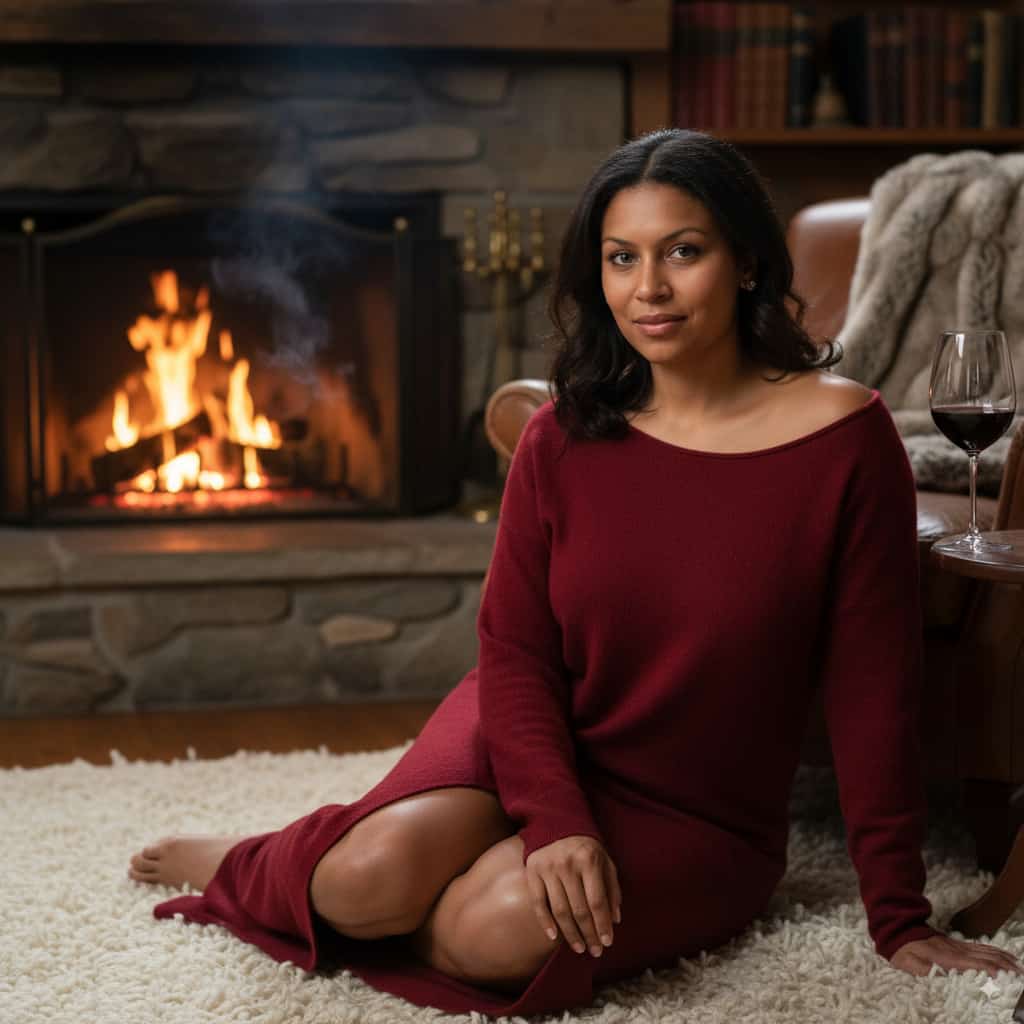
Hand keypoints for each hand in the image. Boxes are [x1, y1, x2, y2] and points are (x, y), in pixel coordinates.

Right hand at [524, 835, 621, 957]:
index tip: (607, 943)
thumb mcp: (605, 861)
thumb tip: (615, 920)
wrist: (557, 824)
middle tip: (595, 951)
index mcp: (588, 860)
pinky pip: (538, 903)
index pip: (597, 901)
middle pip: (579, 909)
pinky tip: (554, 938)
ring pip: (560, 910)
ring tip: (580, 948)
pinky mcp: (532, 871)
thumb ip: (612, 888)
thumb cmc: (586, 848)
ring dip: (571, 934)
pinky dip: (546, 923)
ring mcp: (548, 868)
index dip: (602, 925)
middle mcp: (567, 864)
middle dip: (589, 934)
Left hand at [890, 934, 1023, 977]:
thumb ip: (924, 969)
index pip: (972, 963)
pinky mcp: (957, 944)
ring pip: (985, 950)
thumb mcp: (909, 962)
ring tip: (1018, 966)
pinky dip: (995, 950)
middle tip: (1019, 974)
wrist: (898, 929)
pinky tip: (1004, 955)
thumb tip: (941, 976)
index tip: (1002, 976)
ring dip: (1003, 958)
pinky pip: (980, 946)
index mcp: (946, 956)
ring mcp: (958, 945)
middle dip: (1004, 965)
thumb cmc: (903, 950)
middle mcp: (956, 950)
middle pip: (985, 956)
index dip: (987, 969)